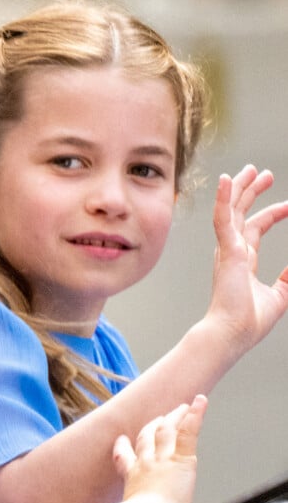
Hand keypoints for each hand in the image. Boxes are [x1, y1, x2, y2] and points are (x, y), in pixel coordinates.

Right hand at [113, 395, 207, 502]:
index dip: (123, 447)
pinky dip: (195, 413)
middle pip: (148, 437)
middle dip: (154, 425)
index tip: (121, 441)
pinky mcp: (180, 457)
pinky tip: (199, 400)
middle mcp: (146, 462)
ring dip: (175, 415)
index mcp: (133, 478)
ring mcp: (162, 457)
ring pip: (168, 429)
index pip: (126, 458)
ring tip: (182, 405)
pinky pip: (187, 431)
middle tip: (160, 417)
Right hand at [208, 164, 287, 351]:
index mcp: (242, 260)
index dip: (272, 214)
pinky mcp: (226, 251)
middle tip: (262, 173)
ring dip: (239, 189)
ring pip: (230, 211)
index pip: (255, 229)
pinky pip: (223, 219)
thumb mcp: (280, 295)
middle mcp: (232, 251)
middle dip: (251, 192)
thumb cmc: (248, 321)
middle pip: (240, 213)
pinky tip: (226, 180)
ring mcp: (227, 249)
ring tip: (251, 170)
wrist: (233, 332)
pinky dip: (222, 199)